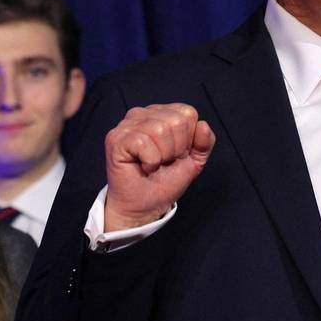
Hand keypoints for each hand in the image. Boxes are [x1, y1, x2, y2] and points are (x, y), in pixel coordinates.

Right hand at [104, 103, 215, 230]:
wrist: (144, 206)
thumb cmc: (164, 182)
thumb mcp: (193, 161)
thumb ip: (204, 142)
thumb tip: (203, 125)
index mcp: (161, 114)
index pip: (187, 113)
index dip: (188, 139)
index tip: (176, 155)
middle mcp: (142, 114)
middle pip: (176, 121)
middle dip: (176, 148)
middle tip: (164, 161)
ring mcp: (126, 125)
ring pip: (159, 130)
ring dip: (162, 156)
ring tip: (153, 164)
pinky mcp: (115, 138)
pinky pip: (143, 143)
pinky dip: (150, 161)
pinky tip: (143, 166)